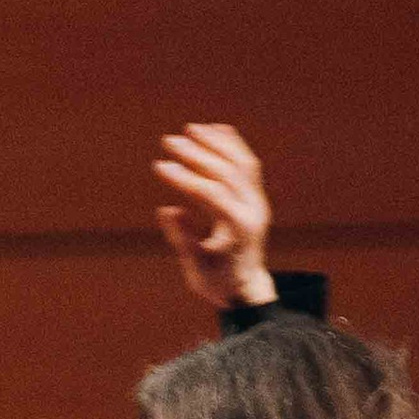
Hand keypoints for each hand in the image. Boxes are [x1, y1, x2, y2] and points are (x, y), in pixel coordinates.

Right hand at [154, 124, 273, 310]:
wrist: (246, 288)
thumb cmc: (217, 281)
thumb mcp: (196, 268)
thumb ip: (183, 240)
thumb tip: (166, 210)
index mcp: (238, 229)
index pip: (211, 194)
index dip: (184, 178)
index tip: (160, 166)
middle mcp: (253, 211)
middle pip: (226, 173)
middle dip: (196, 154)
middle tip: (169, 141)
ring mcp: (258, 201)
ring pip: (240, 163)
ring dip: (216, 143)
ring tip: (191, 129)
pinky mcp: (257, 197)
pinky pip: (248, 165)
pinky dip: (232, 145)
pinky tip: (215, 130)